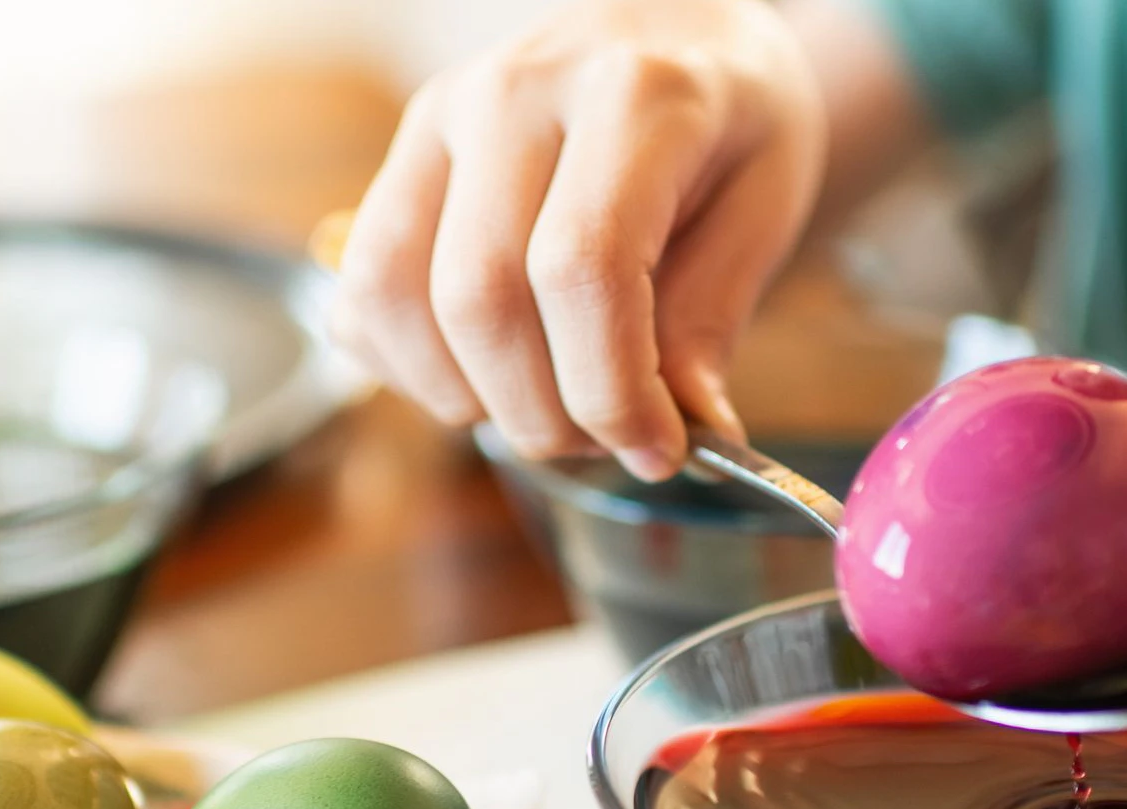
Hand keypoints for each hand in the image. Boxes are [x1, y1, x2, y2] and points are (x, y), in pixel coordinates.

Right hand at [328, 0, 825, 479]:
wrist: (678, 36)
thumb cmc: (731, 125)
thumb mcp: (764, 208)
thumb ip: (712, 318)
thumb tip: (686, 433)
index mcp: (631, 94)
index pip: (581, 268)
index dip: (609, 389)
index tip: (655, 450)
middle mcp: (517, 91)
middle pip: (479, 294)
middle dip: (539, 410)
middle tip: (599, 442)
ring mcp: (443, 116)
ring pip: (396, 294)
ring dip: (463, 396)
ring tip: (542, 411)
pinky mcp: (404, 151)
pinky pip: (362, 287)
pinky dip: (406, 363)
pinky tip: (483, 374)